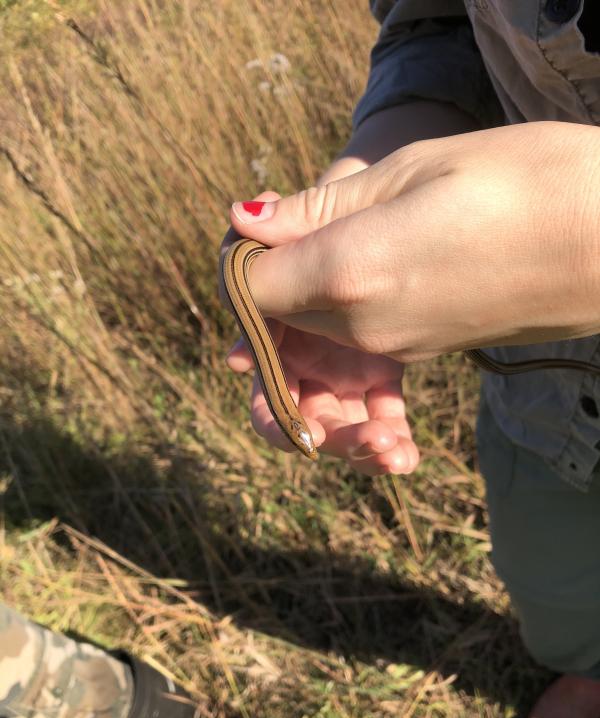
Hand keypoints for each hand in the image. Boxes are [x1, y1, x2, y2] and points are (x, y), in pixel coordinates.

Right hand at [219, 191, 418, 475]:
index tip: (303, 414)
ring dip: (357, 443)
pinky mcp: (379, 371)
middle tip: (370, 438)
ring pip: (336, 419)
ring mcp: (339, 360)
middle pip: (294, 406)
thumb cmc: (379, 197)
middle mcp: (303, 341)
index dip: (271, 388)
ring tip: (394, 451)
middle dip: (321, 432)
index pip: (258, 355)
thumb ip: (298, 219)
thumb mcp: (346, 201)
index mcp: (283, 305)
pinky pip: (378, 413)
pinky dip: (388, 436)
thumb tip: (241, 216)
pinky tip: (408, 456)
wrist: (426, 204)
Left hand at [226, 122, 599, 362]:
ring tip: (350, 233)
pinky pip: (359, 340)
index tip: (268, 219)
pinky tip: (383, 263)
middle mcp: (362, 327)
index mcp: (347, 274)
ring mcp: (396, 345)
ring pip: (317, 332)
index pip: (247, 287)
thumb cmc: (527, 182)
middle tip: (302, 220)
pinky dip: (351, 312)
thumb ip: (320, 208)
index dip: (244, 255)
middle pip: (277, 317)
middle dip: (272, 278)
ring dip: (312, 295)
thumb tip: (245, 222)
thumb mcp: (413, 169)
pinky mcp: (423, 347)